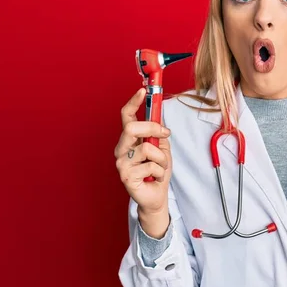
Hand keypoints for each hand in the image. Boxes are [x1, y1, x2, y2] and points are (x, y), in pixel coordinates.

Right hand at [114, 88, 172, 217]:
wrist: (156, 196)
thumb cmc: (157, 171)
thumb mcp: (162, 149)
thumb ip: (158, 135)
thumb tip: (161, 120)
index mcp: (129, 140)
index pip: (126, 117)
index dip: (133, 102)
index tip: (143, 91)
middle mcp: (121, 149)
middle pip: (131, 128)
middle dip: (153, 128)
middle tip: (165, 134)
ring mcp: (121, 163)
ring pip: (147, 148)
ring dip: (162, 158)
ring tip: (160, 167)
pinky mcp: (126, 176)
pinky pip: (150, 165)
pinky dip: (160, 171)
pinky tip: (156, 177)